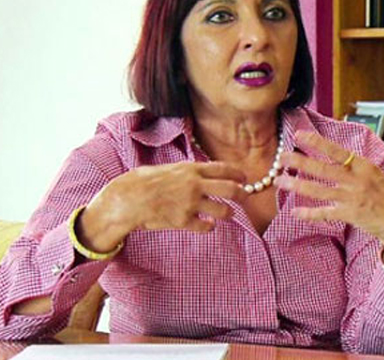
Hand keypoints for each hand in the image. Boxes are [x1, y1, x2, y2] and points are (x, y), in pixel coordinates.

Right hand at [78, 162, 247, 252]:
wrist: (126, 200)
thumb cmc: (141, 182)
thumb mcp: (167, 169)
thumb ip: (185, 171)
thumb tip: (198, 173)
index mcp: (190, 169)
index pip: (223, 168)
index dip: (238, 173)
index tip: (244, 177)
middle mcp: (195, 185)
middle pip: (231, 189)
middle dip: (243, 194)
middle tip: (246, 196)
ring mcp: (190, 204)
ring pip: (223, 210)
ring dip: (227, 213)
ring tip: (226, 213)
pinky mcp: (184, 221)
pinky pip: (206, 227)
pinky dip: (209, 226)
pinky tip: (207, 225)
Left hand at [275, 131, 383, 271]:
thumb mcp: (379, 175)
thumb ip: (360, 168)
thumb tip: (345, 158)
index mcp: (365, 166)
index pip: (337, 151)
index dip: (317, 142)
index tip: (299, 135)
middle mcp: (357, 180)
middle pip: (323, 169)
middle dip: (300, 161)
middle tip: (282, 156)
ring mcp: (352, 198)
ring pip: (319, 190)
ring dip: (298, 185)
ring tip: (280, 181)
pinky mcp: (350, 215)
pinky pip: (325, 213)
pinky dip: (309, 213)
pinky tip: (295, 212)